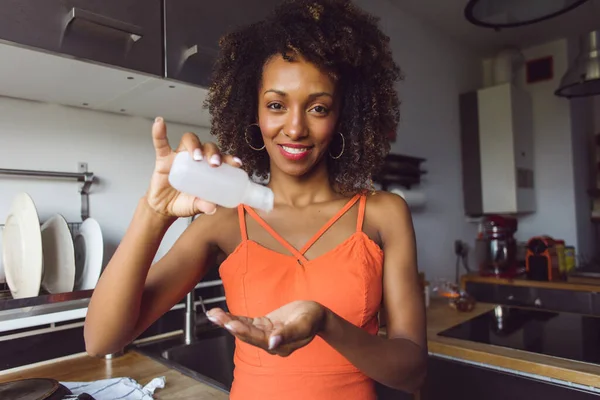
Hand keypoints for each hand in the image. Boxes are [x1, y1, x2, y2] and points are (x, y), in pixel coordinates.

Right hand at [146, 117, 242, 216]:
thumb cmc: (184, 202)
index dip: (230, 158)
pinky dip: (159, 133)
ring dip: (194, 145)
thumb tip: (212, 208)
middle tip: (215, 165)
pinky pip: (161, 143)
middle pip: (208, 146)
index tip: (237, 163)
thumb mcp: (196, 206)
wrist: (164, 207)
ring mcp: (180, 156)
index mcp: (209, 169)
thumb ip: (204, 205)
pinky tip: (160, 123)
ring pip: (189, 140)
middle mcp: (197, 158)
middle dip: (213, 152)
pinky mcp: (164, 158)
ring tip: (196, 157)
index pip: (222, 158)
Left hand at [206, 301, 327, 356]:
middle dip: (230, 325)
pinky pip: (246, 323)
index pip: (258, 339)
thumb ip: (288, 334)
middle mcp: (269, 343)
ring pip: (243, 328)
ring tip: (212, 314)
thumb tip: (272, 343)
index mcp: (280, 345)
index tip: (231, 324)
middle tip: (215, 316)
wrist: (316, 315)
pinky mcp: (262, 326)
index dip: (244, 331)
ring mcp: (265, 334)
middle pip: (246, 335)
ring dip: (227, 321)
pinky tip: (220, 315)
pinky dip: (233, 318)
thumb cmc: (312, 318)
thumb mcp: (304, 324)